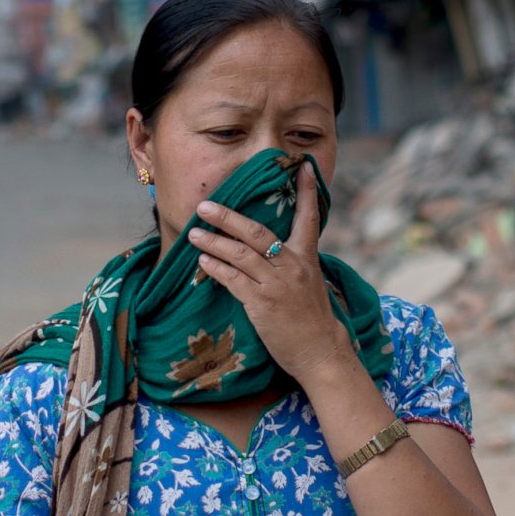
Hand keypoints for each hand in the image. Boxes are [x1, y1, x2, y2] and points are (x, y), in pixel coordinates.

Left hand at [186, 163, 353, 388]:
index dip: (306, 190)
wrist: (321, 351)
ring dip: (213, 242)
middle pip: (256, 232)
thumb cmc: (312, 317)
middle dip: (228, 216)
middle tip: (205, 205)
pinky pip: (233, 280)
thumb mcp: (310, 281)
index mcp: (307, 257)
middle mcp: (292, 265)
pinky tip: (202, 262)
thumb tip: (269, 245)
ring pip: (239, 254)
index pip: (309, 217)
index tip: (301, 165)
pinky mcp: (262, 304)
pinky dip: (215, 269)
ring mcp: (276, 284)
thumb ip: (292, 260)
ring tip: (193, 233)